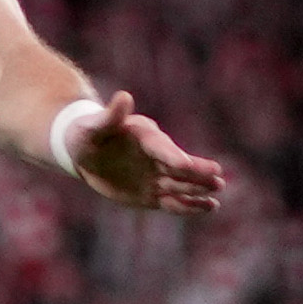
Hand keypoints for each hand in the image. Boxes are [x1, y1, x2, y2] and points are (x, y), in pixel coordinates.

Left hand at [65, 91, 222, 214]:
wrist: (85, 152)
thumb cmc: (88, 134)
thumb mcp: (94, 126)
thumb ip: (110, 116)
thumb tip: (124, 97)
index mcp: (145, 138)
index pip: (161, 148)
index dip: (171, 156)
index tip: (184, 164)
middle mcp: (156, 157)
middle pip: (179, 166)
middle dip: (196, 172)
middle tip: (217, 176)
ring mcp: (156, 176)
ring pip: (180, 185)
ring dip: (198, 189)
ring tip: (217, 192)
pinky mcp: (152, 194)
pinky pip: (172, 201)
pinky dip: (189, 205)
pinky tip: (208, 207)